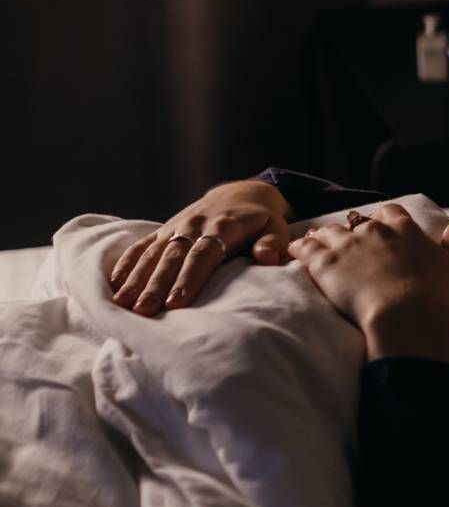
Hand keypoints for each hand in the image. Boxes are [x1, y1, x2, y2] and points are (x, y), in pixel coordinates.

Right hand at [109, 180, 293, 315]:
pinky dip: (127, 263)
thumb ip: (273, 243)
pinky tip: (114, 284)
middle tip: (144, 311)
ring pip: (153, 253)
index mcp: (223, 227)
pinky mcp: (163, 230)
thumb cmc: (261, 221)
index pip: (203, 255)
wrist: (239, 194)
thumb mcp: (276, 228)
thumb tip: (269, 256)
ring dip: (137, 278)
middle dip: (157, 285)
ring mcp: (175, 227)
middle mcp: (194, 225)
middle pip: (173, 257)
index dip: (189, 278)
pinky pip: (141, 246)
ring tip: (122, 304)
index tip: (176, 303)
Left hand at [287, 203, 448, 363]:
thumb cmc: (435, 295)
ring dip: (325, 236)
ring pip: (330, 231)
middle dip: (354, 230)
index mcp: (404, 228)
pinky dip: (300, 247)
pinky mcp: (325, 263)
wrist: (407, 315)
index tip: (383, 228)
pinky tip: (295, 249)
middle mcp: (374, 230)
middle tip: (352, 243)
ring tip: (320, 243)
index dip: (386, 219)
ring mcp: (347, 245)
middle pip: (358, 221)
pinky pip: (305, 248)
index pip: (391, 212)